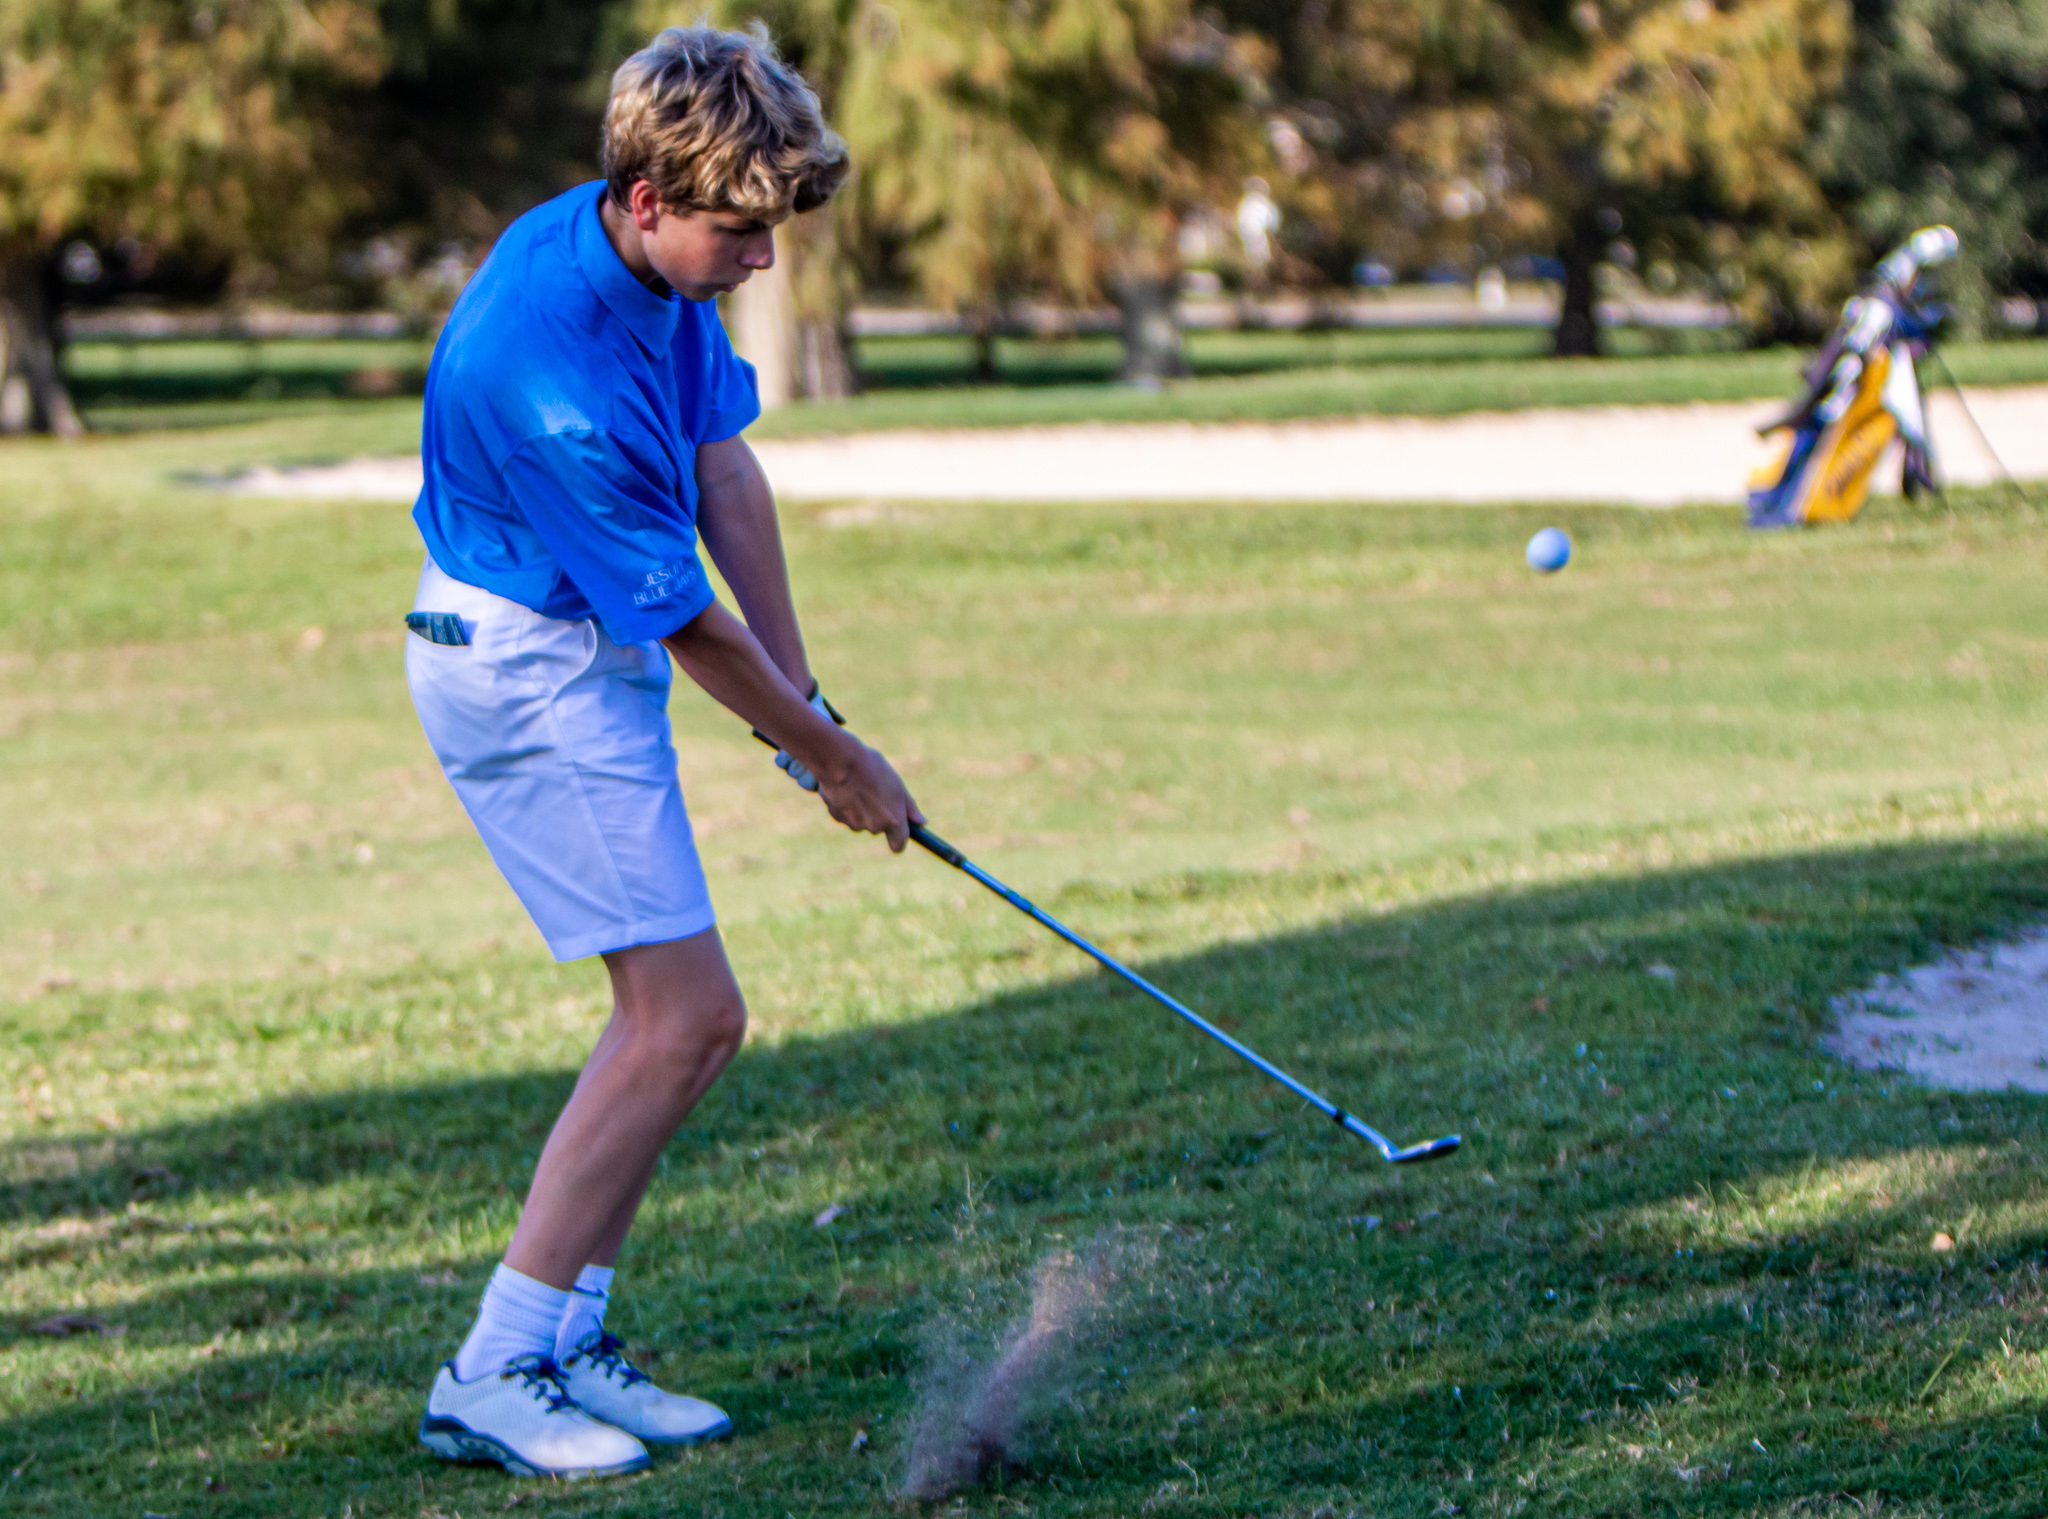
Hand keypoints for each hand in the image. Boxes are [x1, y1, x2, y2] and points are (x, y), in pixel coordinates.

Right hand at [763, 690, 922, 850]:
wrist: (839, 760)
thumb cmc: (872, 768)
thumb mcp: (897, 784)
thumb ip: (909, 808)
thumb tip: (921, 823)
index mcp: (893, 820)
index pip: (898, 845)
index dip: (898, 838)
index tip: (898, 829)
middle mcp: (874, 827)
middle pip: (878, 828)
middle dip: (878, 815)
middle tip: (876, 791)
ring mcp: (854, 823)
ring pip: (861, 821)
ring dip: (861, 809)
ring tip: (859, 786)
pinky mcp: (837, 817)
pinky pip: (845, 814)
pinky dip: (846, 805)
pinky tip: (845, 787)